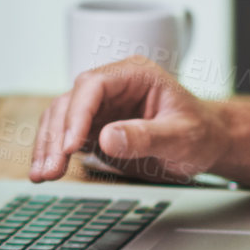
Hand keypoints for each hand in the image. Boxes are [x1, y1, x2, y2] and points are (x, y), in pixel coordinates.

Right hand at [28, 56, 226, 183]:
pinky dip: (52, 153)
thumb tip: (106, 138)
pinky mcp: (94, 126)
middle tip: (52, 169)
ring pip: (60, 118)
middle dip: (57, 136)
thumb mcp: (181, 137)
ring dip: (48, 146)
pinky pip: (64, 135)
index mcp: (135, 74)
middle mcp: (113, 85)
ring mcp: (101, 105)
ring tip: (43, 175)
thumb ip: (146, 137)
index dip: (78, 113)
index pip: (93, 84)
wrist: (207, 143)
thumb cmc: (200, 133)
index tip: (71, 145)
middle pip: (70, 101)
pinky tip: (44, 172)